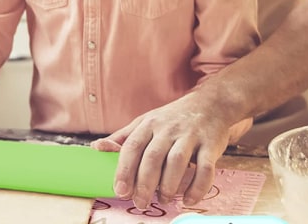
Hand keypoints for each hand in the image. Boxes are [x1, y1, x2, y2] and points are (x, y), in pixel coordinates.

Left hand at [91, 91, 243, 208]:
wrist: (210, 104)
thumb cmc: (171, 118)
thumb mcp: (145, 122)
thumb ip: (123, 137)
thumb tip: (96, 147)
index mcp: (149, 124)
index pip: (132, 146)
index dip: (124, 169)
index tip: (120, 190)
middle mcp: (168, 129)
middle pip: (153, 157)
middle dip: (144, 183)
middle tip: (140, 203)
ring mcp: (190, 136)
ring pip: (177, 162)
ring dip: (169, 186)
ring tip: (163, 199)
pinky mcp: (210, 145)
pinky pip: (205, 169)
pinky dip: (197, 187)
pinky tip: (188, 199)